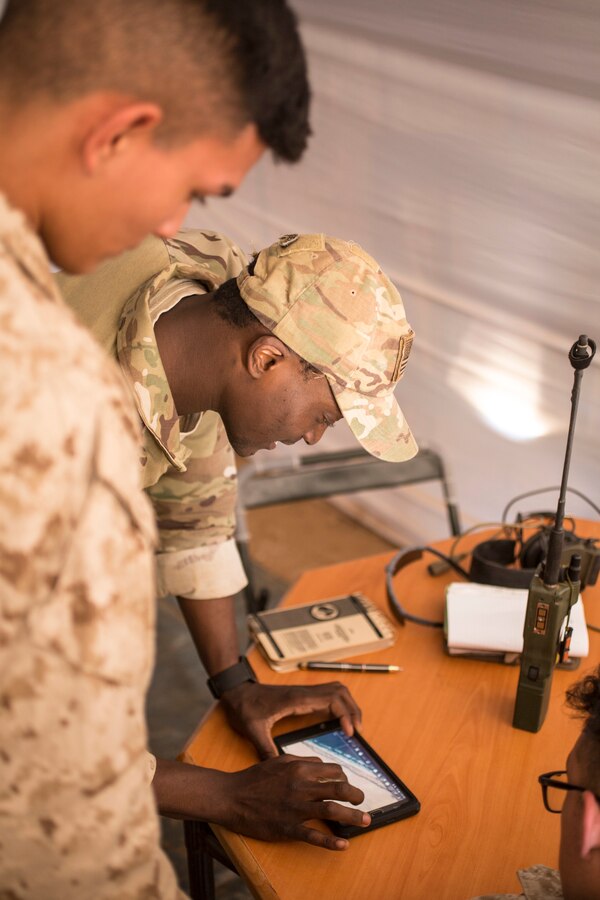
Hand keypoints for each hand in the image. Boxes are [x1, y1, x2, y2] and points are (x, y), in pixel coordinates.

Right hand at [212, 754, 369, 848]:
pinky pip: (313, 836)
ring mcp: (295, 808)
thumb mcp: (279, 760)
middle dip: (356, 795)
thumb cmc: (254, 778)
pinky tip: (343, 846)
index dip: (345, 778)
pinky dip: (330, 842)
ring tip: (365, 821)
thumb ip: (301, 761)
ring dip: (352, 816)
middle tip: (363, 802)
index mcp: (299, 768)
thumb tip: (321, 764)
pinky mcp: (287, 827)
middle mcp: (301, 786)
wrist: (231, 796)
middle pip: (338, 789)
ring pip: (331, 810)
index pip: (333, 771)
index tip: (348, 785)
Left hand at [220, 681, 361, 758]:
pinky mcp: (302, 695)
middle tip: (358, 731)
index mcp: (296, 700)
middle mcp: (303, 693)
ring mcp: (303, 692)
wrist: (236, 691)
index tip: (350, 732)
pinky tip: (339, 720)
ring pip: (336, 690)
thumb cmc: (244, 707)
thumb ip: (265, 748)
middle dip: (353, 709)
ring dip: (348, 704)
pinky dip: (339, 704)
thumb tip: (277, 770)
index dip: (345, 714)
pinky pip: (328, 694)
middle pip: (340, 692)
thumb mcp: (253, 730)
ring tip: (353, 725)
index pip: (331, 699)